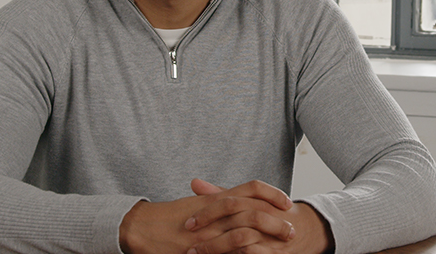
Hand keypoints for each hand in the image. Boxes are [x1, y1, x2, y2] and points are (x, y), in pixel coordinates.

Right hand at [119, 179, 295, 253]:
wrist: (143, 227)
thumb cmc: (171, 216)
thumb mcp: (198, 204)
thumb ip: (217, 200)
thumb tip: (240, 200)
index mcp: (217, 199)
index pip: (252, 188)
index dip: (272, 193)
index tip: (287, 202)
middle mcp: (216, 212)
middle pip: (254, 211)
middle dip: (276, 220)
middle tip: (291, 230)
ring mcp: (210, 231)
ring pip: (245, 233)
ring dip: (266, 241)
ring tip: (283, 248)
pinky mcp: (201, 247)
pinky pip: (229, 250)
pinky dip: (246, 253)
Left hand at [187, 180, 332, 253]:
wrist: (304, 229)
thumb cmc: (268, 214)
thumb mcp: (247, 201)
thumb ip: (221, 194)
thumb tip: (194, 182)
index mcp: (256, 200)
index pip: (230, 200)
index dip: (207, 211)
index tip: (188, 222)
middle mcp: (264, 213)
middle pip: (234, 218)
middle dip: (208, 230)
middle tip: (189, 242)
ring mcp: (270, 233)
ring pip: (240, 238)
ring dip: (216, 248)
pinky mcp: (274, 252)